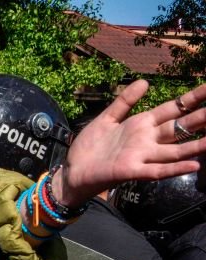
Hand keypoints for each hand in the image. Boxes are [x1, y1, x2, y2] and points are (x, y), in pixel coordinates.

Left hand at [57, 80, 205, 204]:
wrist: (73, 171)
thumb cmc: (90, 147)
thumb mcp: (106, 118)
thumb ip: (124, 101)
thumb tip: (145, 82)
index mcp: (142, 124)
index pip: (173, 108)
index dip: (192, 98)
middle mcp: (147, 140)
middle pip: (180, 127)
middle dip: (201, 118)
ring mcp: (141, 156)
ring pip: (175, 150)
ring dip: (196, 145)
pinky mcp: (130, 171)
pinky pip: (157, 170)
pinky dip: (175, 168)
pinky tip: (194, 165)